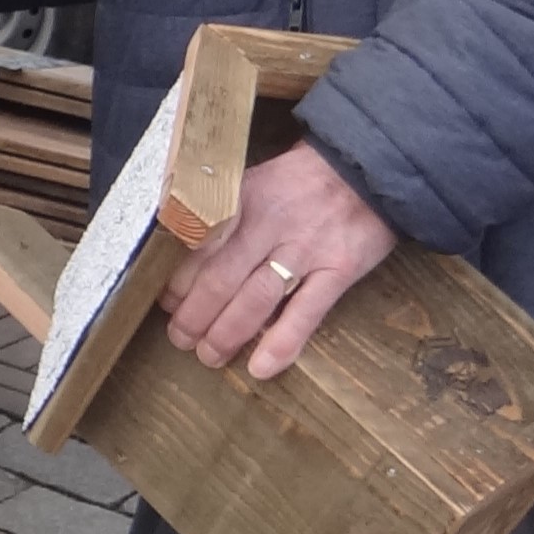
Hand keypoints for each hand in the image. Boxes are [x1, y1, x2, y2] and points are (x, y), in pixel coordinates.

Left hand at [160, 142, 398, 380]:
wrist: (367, 166)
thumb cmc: (303, 177)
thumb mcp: (257, 180)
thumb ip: (227, 212)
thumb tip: (185, 244)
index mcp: (244, 200)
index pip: (200, 247)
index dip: (179, 281)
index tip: (166, 304)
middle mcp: (270, 226)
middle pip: (221, 279)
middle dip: (195, 316)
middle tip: (179, 339)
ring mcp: (305, 250)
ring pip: (256, 300)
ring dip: (227, 334)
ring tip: (209, 356)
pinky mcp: (339, 270)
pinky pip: (306, 312)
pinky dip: (282, 343)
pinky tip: (261, 367)